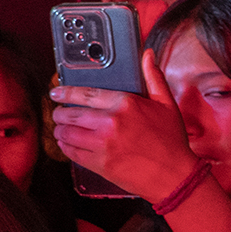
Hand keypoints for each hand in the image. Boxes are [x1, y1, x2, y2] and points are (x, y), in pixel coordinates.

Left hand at [52, 47, 200, 200]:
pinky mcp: (100, 164)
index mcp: (125, 104)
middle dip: (60, 114)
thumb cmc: (171, 141)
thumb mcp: (166, 104)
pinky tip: (66, 144)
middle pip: (72, 114)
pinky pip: (73, 153)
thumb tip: (147, 55)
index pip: (86, 93)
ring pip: (68, 134)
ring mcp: (103, 145)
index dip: (66, 92)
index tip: (56, 92)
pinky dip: (66, 147)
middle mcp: (111, 122)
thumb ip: (153, 77)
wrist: (174, 176)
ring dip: (60, 130)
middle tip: (58, 114)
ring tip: (60, 129)